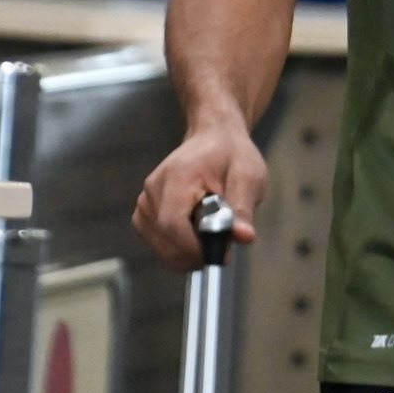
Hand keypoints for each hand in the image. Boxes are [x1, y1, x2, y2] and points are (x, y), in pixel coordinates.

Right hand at [133, 122, 264, 271]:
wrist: (215, 138)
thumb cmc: (233, 156)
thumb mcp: (249, 177)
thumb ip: (243, 208)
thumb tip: (244, 237)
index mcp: (177, 176)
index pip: (172, 224)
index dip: (194, 247)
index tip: (222, 254)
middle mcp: (153, 188)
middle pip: (164, 239)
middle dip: (194, 254)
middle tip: (224, 249)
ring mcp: (145, 201)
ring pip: (159, 245)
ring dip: (187, 252)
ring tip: (212, 235)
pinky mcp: (145, 212)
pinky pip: (157, 243)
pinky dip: (177, 248)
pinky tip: (197, 236)